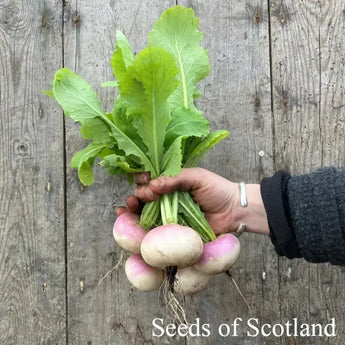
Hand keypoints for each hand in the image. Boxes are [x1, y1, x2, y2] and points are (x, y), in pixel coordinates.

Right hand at [117, 168, 268, 234]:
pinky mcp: (171, 231)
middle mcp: (167, 199)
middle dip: (137, 195)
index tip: (144, 180)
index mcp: (172, 184)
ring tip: (128, 207)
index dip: (143, 179)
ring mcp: (168, 215)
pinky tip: (126, 220)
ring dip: (131, 208)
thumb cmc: (217, 190)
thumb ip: (175, 178)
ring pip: (143, 211)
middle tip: (141, 196)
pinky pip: (152, 229)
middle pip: (143, 196)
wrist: (234, 212)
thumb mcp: (196, 177)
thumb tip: (153, 184)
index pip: (150, 180)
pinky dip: (137, 225)